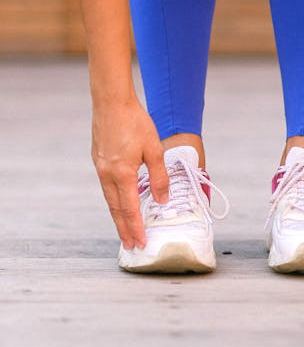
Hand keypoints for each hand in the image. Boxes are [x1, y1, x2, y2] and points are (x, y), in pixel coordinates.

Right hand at [91, 97, 169, 249]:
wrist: (111, 101)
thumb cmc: (135, 122)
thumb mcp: (154, 150)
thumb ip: (159, 177)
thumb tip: (162, 200)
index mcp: (122, 174)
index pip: (129, 209)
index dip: (135, 227)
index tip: (140, 242)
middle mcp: (107, 174)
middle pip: (116, 209)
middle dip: (124, 228)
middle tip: (130, 245)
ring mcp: (100, 167)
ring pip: (109, 198)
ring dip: (118, 216)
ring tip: (125, 230)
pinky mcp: (98, 160)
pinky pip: (106, 186)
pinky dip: (114, 200)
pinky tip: (120, 203)